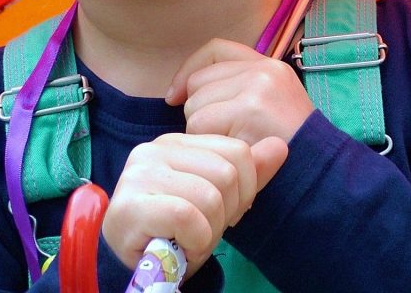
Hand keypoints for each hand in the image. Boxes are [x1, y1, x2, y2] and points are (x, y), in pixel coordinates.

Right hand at [102, 133, 286, 276]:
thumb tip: (280, 146)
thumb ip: (248, 173)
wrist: (139, 267)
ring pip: (210, 197)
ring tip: (190, 240)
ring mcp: (139, 175)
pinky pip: (188, 217)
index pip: (237, 152)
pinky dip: (194, 241)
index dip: (244, 189)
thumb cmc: (178, 229)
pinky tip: (180, 248)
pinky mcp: (130, 205)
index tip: (226, 212)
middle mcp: (154, 149)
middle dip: (226, 213)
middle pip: (227, 174)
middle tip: (204, 231)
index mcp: (177, 142)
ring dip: (209, 232)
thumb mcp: (219, 198)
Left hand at [166, 39, 314, 144]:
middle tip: (224, 137)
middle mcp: (263, 70)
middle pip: (199, 82)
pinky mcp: (248, 111)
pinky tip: (230, 156)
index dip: (189, 70)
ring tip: (231, 147)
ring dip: (203, 134)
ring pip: (195, 107)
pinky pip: (200, 127)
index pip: (216, 49)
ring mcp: (257, 89)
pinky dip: (207, 146)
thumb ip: (236, 90)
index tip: (174, 95)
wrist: (319, 171)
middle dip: (199, 113)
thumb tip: (180, 92)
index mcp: (269, 66)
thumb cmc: (287, 147)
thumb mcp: (271, 105)